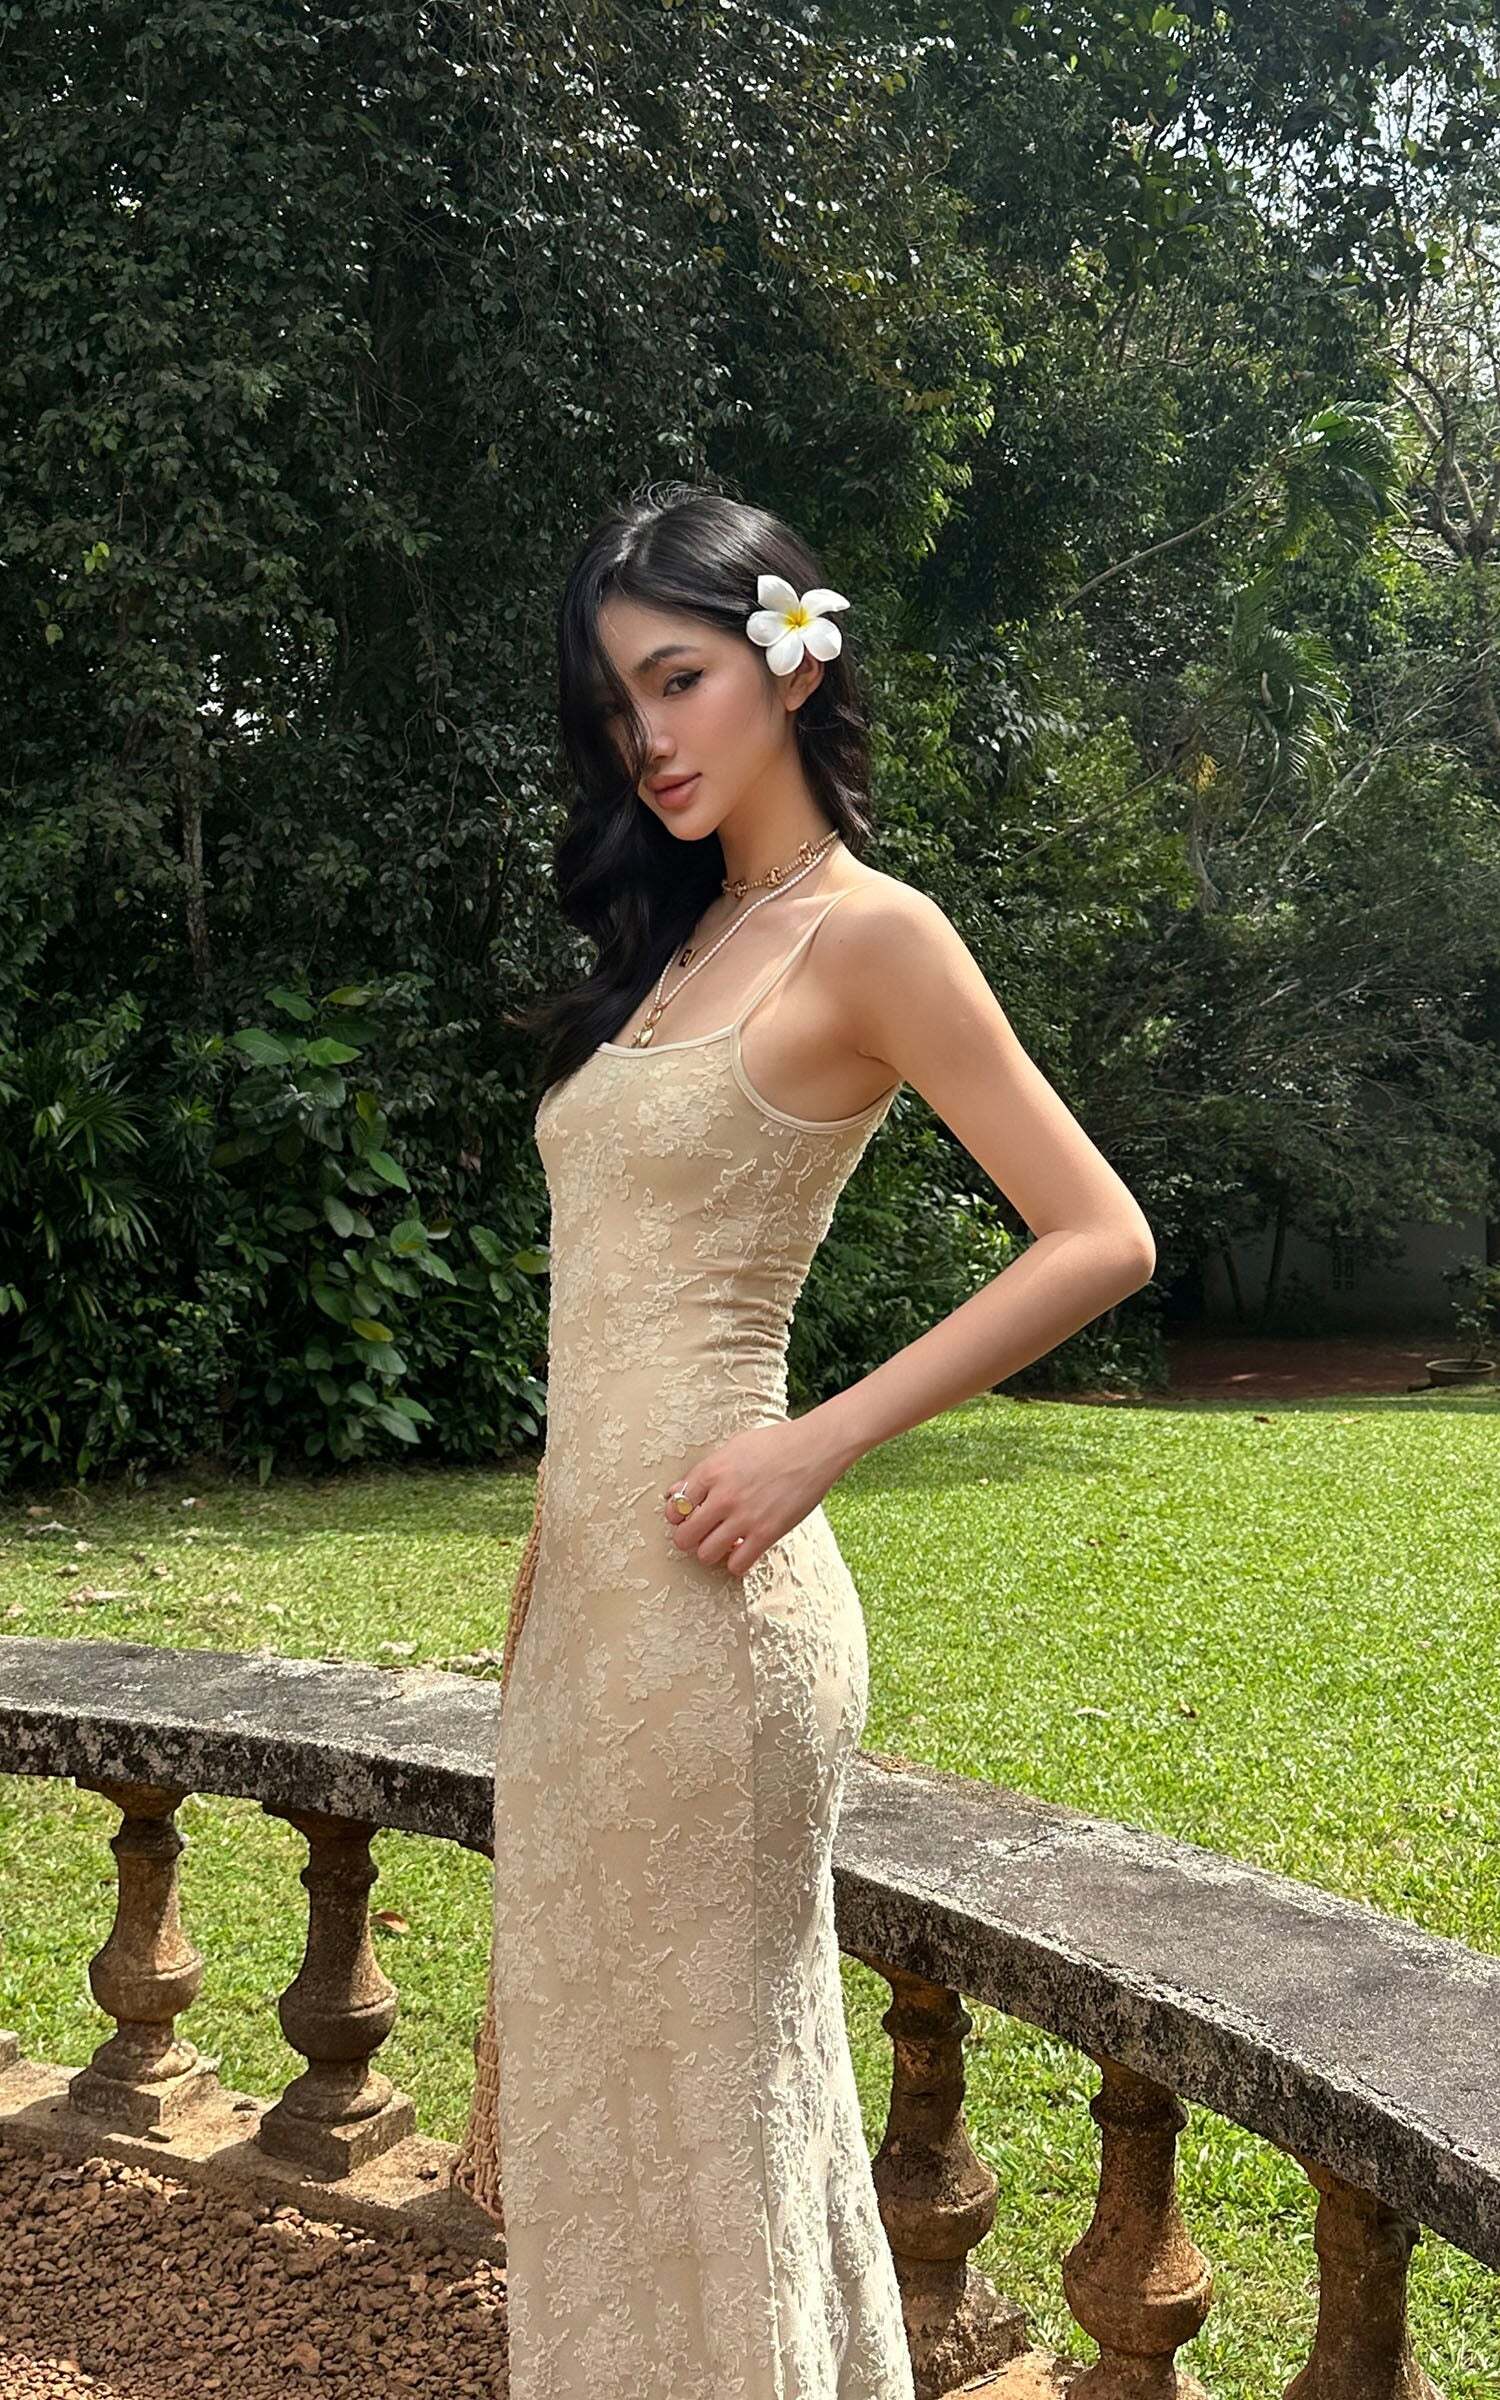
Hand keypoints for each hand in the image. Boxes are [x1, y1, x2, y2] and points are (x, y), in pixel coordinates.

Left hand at [661, 1416, 839, 1577]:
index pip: (676, 1507)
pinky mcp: (767, 1533)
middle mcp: (723, 1496)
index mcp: (711, 1471)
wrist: (815, 1448)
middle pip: (684, 1537)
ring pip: (705, 1554)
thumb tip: (674, 1493)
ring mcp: (744, 1517)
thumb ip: (703, 1472)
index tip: (689, 1516)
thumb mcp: (732, 1448)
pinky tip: (744, 1549)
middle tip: (702, 1533)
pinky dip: (736, 1562)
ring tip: (723, 1542)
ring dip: (711, 1552)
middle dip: (689, 1538)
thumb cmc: (774, 1444)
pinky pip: (737, 1565)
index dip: (678, 1516)